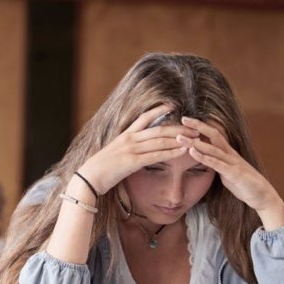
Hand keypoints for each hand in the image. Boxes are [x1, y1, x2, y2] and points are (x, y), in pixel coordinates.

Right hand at [78, 105, 198, 194]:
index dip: (160, 110)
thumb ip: (124, 150)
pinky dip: (171, 153)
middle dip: (178, 127)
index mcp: (124, 135)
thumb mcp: (112, 155)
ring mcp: (131, 150)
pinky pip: (156, 156)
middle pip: (159, 129)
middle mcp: (129, 139)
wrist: (87, 178)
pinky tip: (183, 152)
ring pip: (160, 141)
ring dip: (179, 139)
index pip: (144, 118)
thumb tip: (133, 151)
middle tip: (195, 126)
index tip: (173, 105)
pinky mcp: (132, 162)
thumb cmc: (99, 170)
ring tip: (195, 138)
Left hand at [178, 117, 283, 229]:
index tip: (186, 120)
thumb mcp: (226, 170)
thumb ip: (216, 162)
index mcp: (228, 152)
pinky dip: (204, 157)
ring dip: (195, 143)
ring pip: (212, 148)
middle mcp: (230, 154)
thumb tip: (204, 158)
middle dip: (198, 126)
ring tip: (180, 137)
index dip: (201, 126)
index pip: (214, 134)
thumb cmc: (242, 183)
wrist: (262, 195)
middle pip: (214, 135)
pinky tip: (193, 152)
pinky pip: (217, 164)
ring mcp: (233, 163)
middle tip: (183, 119)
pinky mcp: (233, 173)